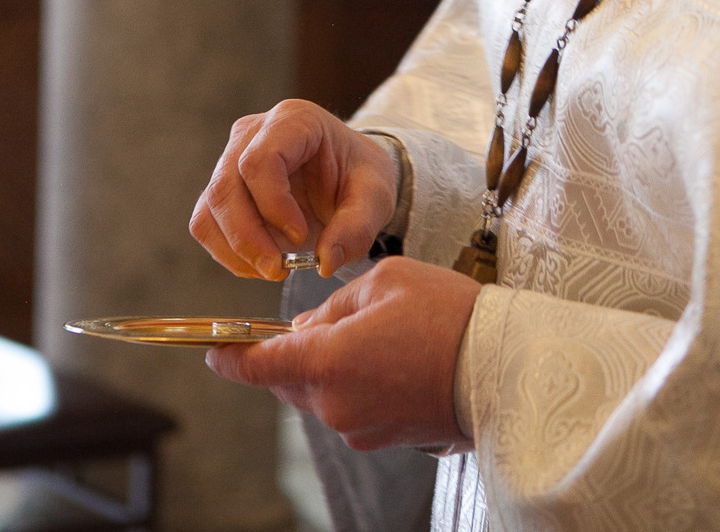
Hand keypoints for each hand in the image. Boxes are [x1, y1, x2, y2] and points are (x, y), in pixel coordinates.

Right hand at [190, 99, 399, 280]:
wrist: (346, 176)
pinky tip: (260, 264)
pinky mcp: (222, 189)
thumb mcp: (377, 195)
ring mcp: (231, 159)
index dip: (273, 204)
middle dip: (248, 238)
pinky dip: (229, 253)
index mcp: (294, 120)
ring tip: (274, 269)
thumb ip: (358, 226)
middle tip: (278, 271)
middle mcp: (253, 133)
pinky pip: (207, 224)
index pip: (260, 160)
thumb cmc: (359, 176)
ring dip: (236, 249)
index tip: (301, 236)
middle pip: (226, 186)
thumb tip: (327, 261)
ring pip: (211, 208)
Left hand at [206, 256, 480, 450]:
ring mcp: (358, 427)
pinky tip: (390, 362)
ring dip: (330, 368)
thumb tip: (310, 327)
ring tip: (375, 336)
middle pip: (288, 381)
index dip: (232, 358)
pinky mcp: (382, 439)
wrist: (504, 367)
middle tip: (325, 323)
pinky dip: (356, 385)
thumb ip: (336, 303)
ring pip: (321, 394)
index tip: (215, 352)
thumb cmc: (448, 315)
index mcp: (327, 361)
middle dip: (293, 355)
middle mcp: (334, 403)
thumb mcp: (386, 280)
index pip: (259, 365)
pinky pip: (350, 408)